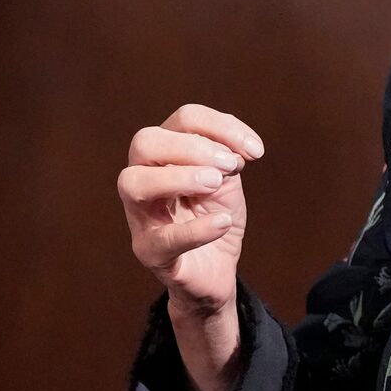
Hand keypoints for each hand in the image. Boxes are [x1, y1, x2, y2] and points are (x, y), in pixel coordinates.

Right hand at [118, 105, 265, 390]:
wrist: (215, 272)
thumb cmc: (214, 218)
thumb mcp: (226, 181)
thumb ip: (227, 157)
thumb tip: (230, 150)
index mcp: (164, 154)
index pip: (184, 119)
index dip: (220, 126)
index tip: (256, 152)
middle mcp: (143, 177)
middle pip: (145, 142)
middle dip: (191, 146)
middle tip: (229, 167)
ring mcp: (140, 215)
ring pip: (134, 182)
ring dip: (178, 176)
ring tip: (216, 183)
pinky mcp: (149, 251)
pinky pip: (163, 238)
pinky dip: (196, 229)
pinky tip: (223, 223)